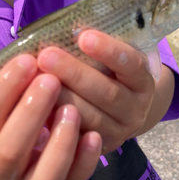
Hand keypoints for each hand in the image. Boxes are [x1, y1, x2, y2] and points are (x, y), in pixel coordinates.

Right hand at [0, 54, 101, 179]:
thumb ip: (12, 88)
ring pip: (43, 178)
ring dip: (60, 141)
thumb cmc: (5, 123)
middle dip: (31, 112)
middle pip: (10, 150)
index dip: (4, 87)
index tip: (27, 60)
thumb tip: (37, 57)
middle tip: (51, 79)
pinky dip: (85, 160)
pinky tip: (94, 135)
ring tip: (73, 109)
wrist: (8, 168)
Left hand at [37, 30, 155, 153]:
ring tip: (35, 80)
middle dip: (75, 73)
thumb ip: (95, 48)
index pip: (132, 65)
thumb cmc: (108, 74)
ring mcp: (119, 133)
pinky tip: (35, 105)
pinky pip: (77, 137)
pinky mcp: (98, 149)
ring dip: (61, 98)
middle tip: (46, 55)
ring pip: (91, 118)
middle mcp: (136, 110)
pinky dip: (55, 120)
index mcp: (143, 81)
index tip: (84, 36)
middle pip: (107, 93)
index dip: (110, 51)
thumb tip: (62, 30)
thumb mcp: (111, 59)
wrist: (119, 112)